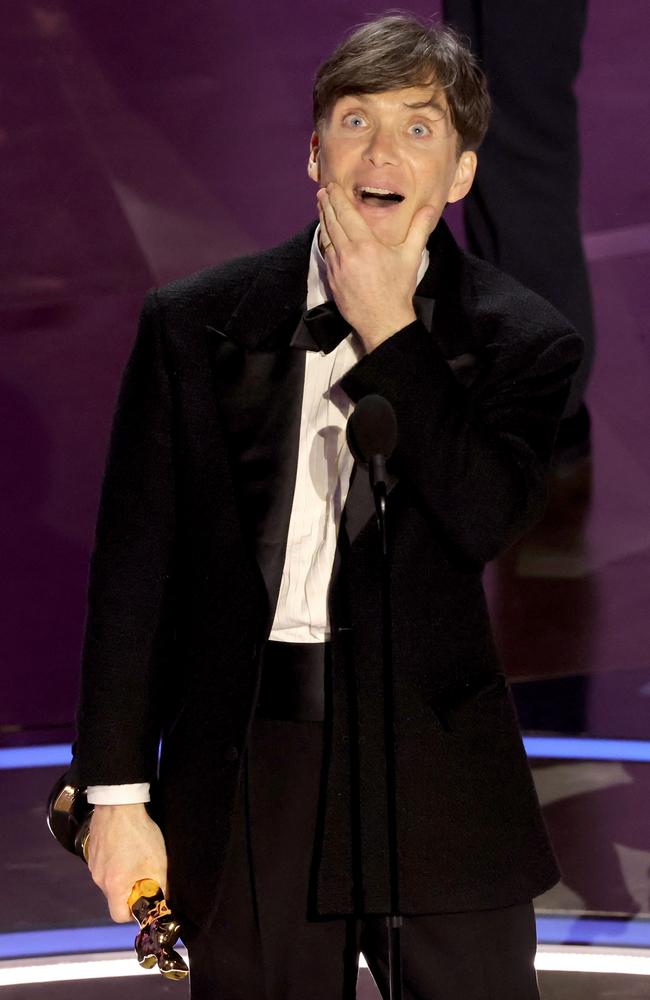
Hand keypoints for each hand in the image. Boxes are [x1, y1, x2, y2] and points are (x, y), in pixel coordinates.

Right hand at [87, 803, 167, 922]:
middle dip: (131, 891)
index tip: (145, 900)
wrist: (118, 803)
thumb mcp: (158, 862)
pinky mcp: (92, 851)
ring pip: (110, 880)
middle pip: (115, 897)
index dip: (134, 912)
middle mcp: (99, 879)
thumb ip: (161, 886)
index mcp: (114, 886)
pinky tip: (126, 846)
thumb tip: (164, 900)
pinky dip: (116, 862)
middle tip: (146, 875)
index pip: (119, 916)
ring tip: (136, 857)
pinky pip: (105, 865)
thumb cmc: (139, 834)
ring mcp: (93, 864)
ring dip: (123, 875)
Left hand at [317, 182, 434, 351]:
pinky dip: (324, 240)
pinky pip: (326, 254)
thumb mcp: (411, 257)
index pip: (346, 214)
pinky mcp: (332, 280)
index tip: (331, 187)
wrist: (383, 321)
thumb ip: (419, 229)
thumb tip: (430, 208)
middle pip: (332, 223)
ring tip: (321, 208)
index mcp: (365, 244)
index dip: (337, 198)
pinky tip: (325, 235)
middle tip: (322, 192)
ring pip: (326, 237)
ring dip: (323, 220)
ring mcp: (337, 267)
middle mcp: (347, 253)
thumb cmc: (398, 289)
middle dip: (326, 205)